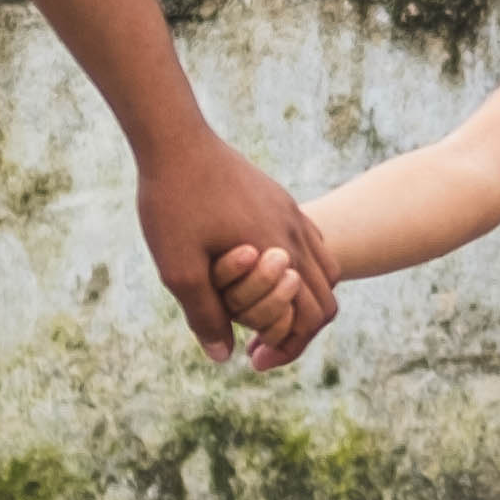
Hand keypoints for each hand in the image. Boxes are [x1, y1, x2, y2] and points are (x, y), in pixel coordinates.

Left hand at [137, 134, 333, 372]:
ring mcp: (291, 213)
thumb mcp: (179, 269)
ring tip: (272, 312)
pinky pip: (312, 239)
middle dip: (301, 328)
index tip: (256, 360)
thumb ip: (205, 315)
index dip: (289, 347)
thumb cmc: (173, 204)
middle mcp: (295, 234)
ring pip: (326, 266)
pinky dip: (302, 266)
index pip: (311, 316)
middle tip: (263, 346)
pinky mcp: (280, 199)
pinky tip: (268, 272)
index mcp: (278, 254)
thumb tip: (223, 357)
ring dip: (306, 296)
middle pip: (327, 296)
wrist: (175, 139)